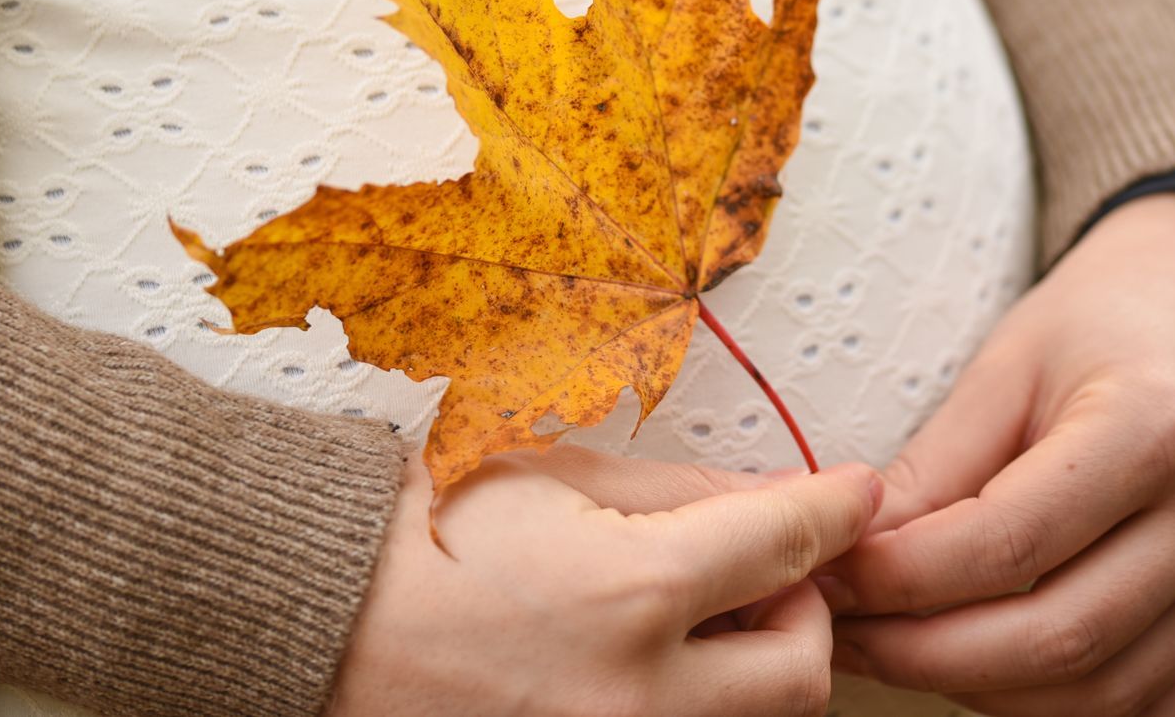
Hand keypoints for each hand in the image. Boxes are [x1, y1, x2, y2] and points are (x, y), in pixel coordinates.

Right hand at [328, 445, 883, 716]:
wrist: (322, 620)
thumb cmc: (422, 536)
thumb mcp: (557, 479)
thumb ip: (681, 494)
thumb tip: (772, 500)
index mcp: (636, 594)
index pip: (785, 546)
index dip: (834, 511)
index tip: (853, 498)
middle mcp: (639, 696)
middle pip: (802, 672)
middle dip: (803, 613)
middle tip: (767, 577)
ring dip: (751, 672)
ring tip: (697, 627)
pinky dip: (687, 706)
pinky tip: (650, 670)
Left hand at [826, 193, 1174, 716]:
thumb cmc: (1100, 323)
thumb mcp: (1005, 366)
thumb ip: (934, 470)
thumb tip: (847, 555)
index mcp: (1155, 429)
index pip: (1007, 546)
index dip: (899, 578)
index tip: (825, 573)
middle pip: (1055, 639)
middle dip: (924, 654)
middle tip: (840, 633)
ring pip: (1100, 696)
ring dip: (981, 691)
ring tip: (897, 649)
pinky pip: (1149, 711)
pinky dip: (1055, 708)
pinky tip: (981, 670)